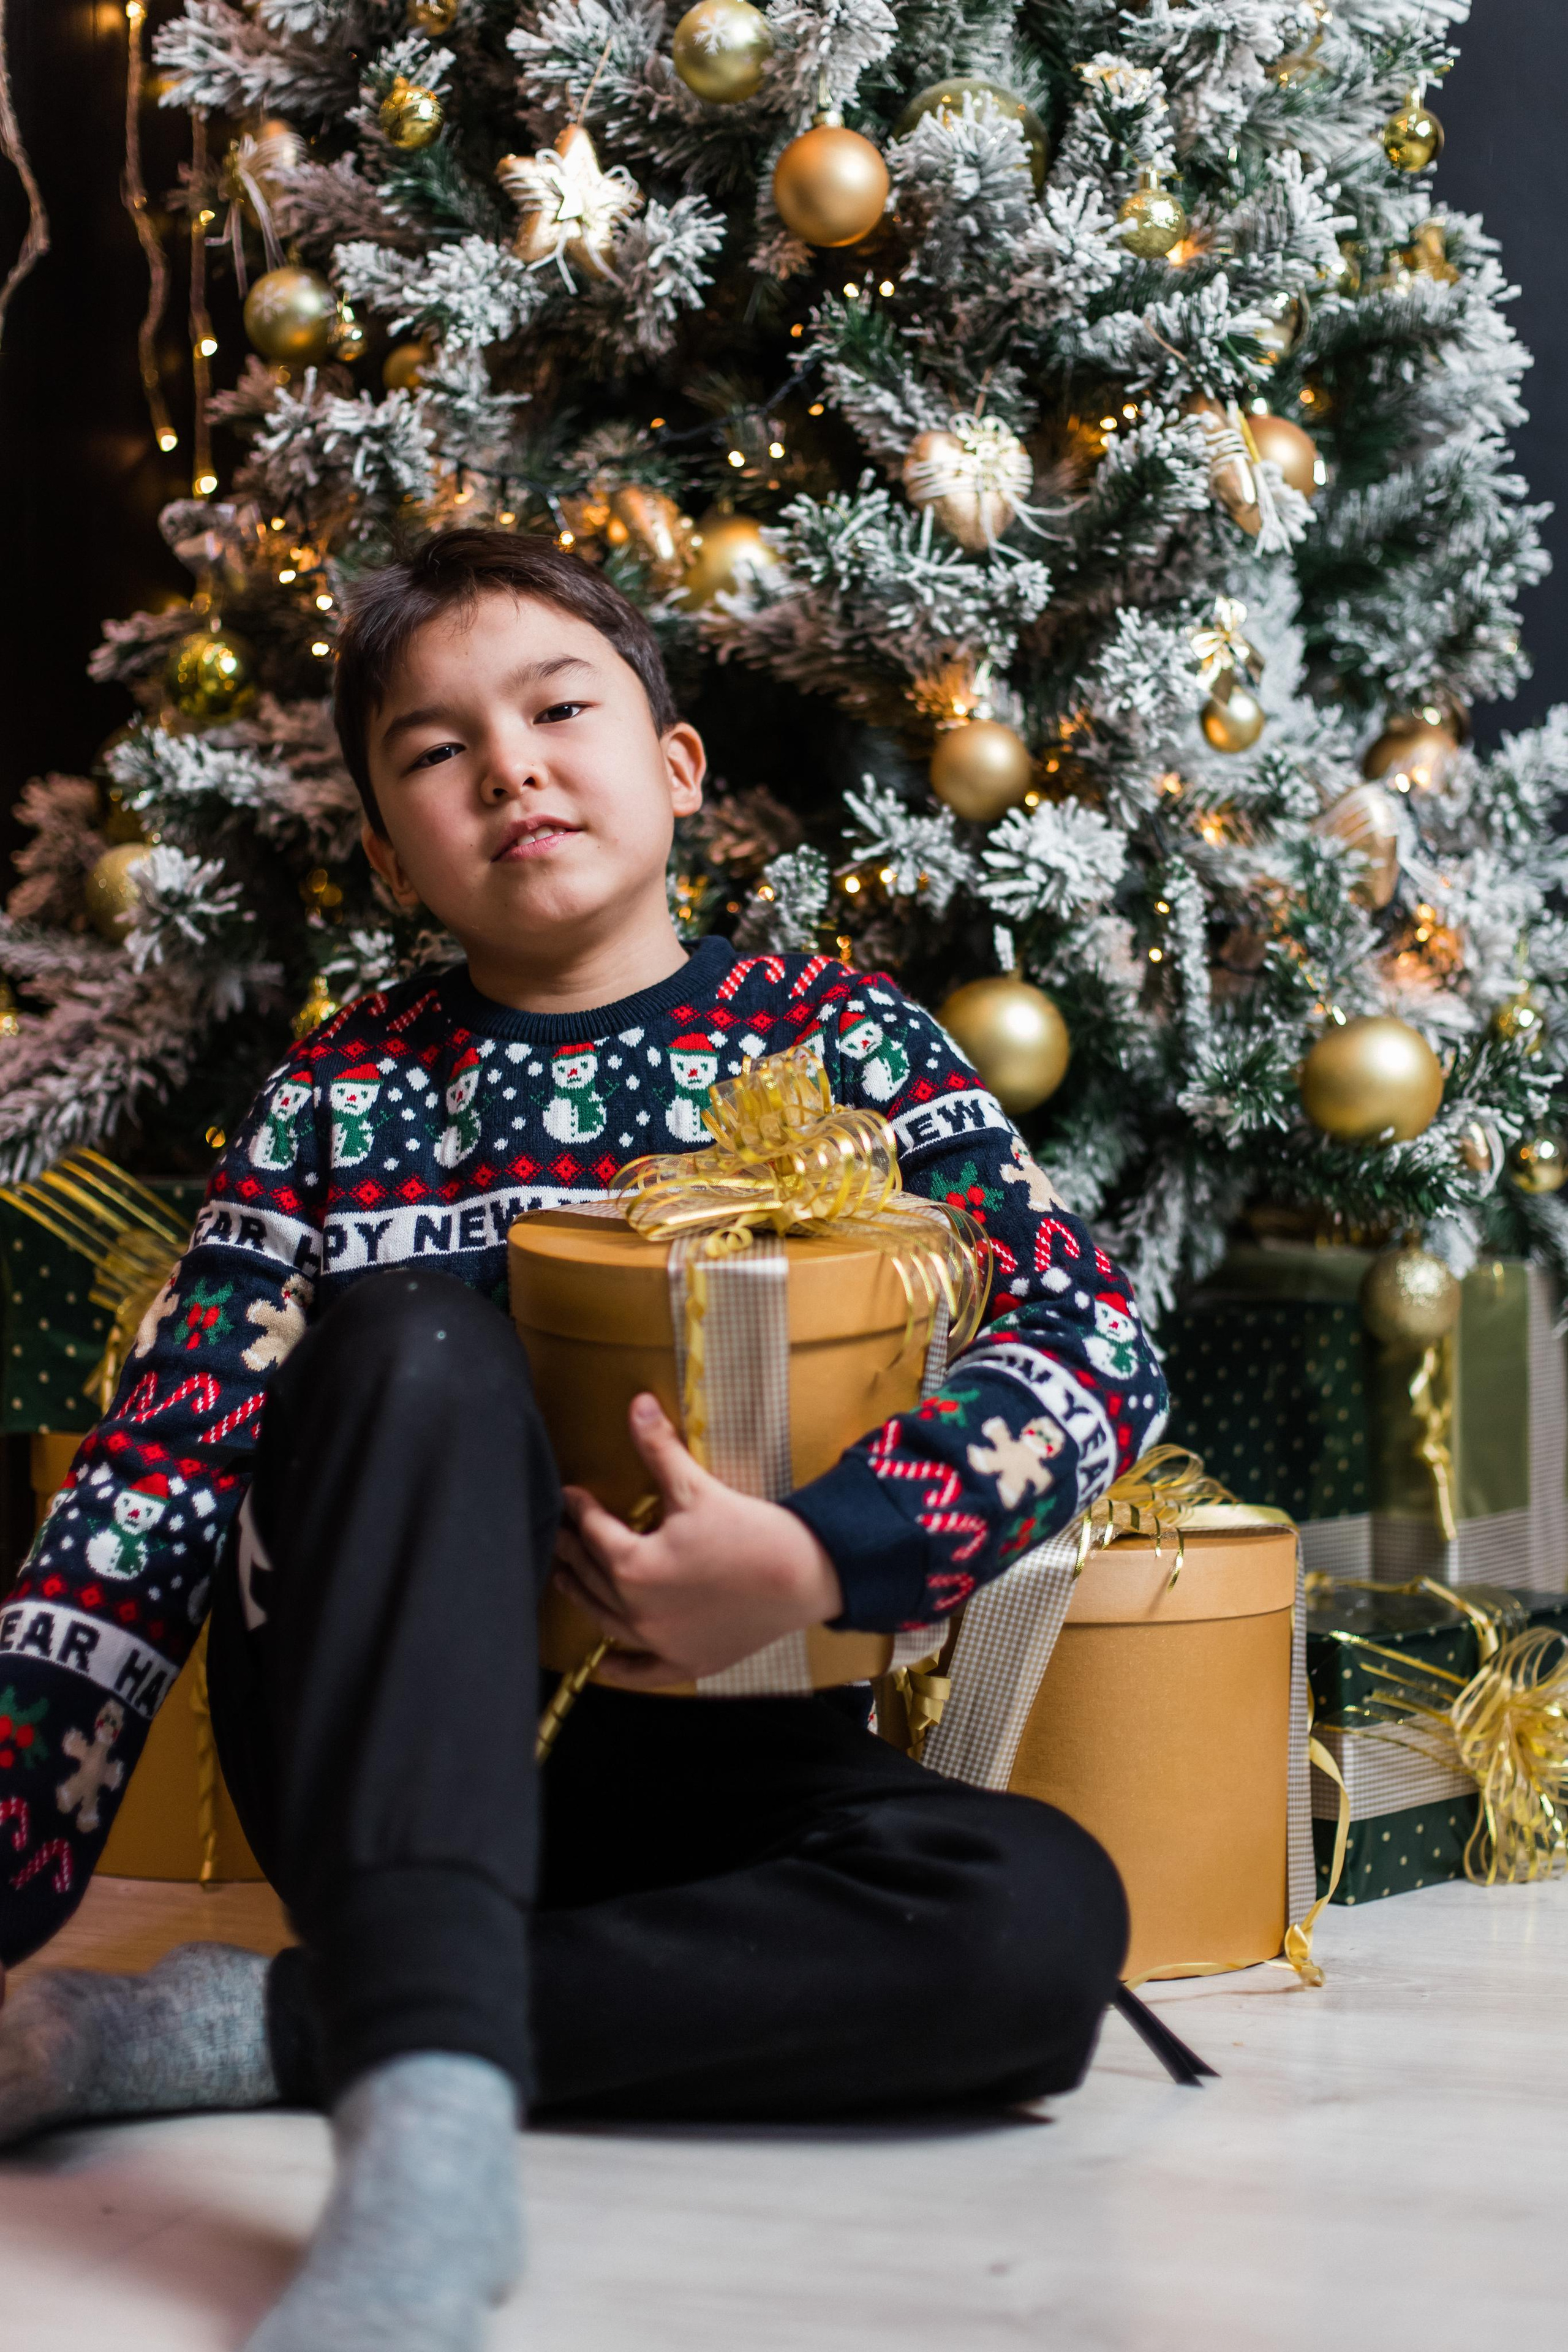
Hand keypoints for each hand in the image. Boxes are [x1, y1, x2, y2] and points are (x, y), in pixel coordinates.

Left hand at [555, 1393, 843, 1687]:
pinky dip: (621, 1670)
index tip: (571, 1495)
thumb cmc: (749, 1532)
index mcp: (633, 1566)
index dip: (580, 1509)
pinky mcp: (687, 1661)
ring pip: (606, 1619)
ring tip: (564, 1579)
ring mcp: (660, 1641)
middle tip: (559, 1532)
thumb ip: (658, 1448)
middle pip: (592, 1575)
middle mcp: (637, 1610)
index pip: (594, 1532)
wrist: (803, 1576)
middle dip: (573, 1550)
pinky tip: (603, 1667)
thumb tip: (636, 1404)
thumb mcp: (697, 1487)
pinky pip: (643, 1671)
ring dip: (582, 1598)